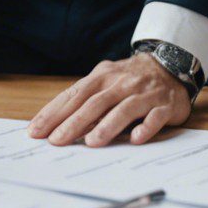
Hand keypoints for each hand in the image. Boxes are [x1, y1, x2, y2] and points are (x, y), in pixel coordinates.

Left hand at [27, 52, 192, 146]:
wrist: (170, 65)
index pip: (74, 94)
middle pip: (95, 103)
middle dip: (74, 122)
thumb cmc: (129, 79)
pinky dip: (146, 127)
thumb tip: (58, 123)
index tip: (36, 130)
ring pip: (124, 109)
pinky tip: (136, 139)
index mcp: (103, 77)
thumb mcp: (106, 80)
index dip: (54, 112)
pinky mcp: (165, 105)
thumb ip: (86, 98)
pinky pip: (155, 117)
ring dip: (108, 126)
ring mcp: (144, 93)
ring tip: (92, 143)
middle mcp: (122, 83)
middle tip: (56, 140)